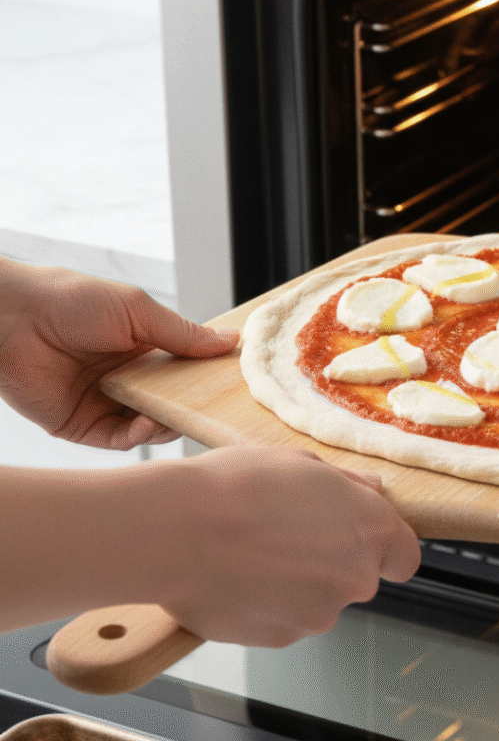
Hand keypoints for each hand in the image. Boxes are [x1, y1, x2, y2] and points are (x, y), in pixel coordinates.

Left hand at [0, 259, 237, 448]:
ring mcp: (106, 403)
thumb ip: (183, 334)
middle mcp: (127, 378)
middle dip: (193, 406)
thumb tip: (230, 341)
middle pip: (173, 402)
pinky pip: (120, 440)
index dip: (208, 378)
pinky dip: (139, 436)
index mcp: (142, 348)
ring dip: (168, 423)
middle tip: (213, 408)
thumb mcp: (137, 311)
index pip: (186, 371)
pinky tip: (149, 423)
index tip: (233, 384)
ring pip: (151, 425)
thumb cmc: (68, 300)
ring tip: (176, 414)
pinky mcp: (83, 426)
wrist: (10, 318)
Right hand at [149, 447, 420, 646]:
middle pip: (357, 577)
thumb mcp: (301, 463)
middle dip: (330, 562)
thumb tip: (371, 490)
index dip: (385, 549)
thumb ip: (347, 485)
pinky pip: (282, 620)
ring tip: (250, 554)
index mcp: (371, 529)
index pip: (405, 557)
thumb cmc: (237, 487)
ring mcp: (320, 614)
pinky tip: (234, 577)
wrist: (176, 531)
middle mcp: (357, 577)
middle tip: (283, 534)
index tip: (359, 538)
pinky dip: (264, 605)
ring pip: (317, 600)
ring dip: (294, 584)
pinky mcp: (281, 637)